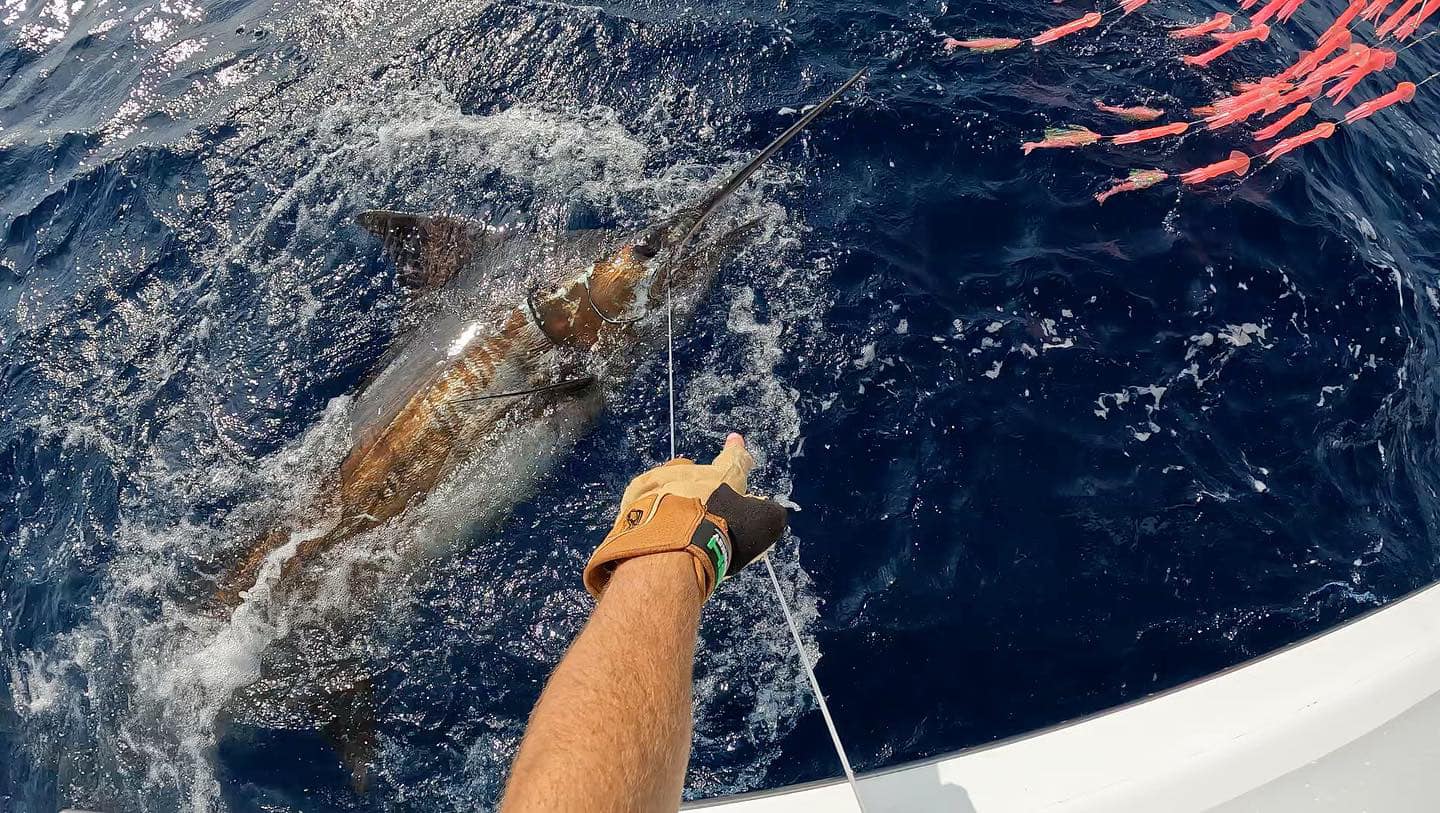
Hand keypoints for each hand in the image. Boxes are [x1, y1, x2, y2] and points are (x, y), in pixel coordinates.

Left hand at [583, 434, 788, 598]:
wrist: (676, 541)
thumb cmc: (725, 530)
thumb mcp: (762, 524)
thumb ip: (768, 515)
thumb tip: (771, 511)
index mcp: (721, 475)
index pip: (733, 460)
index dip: (736, 452)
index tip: (735, 439)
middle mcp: (688, 474)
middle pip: (690, 470)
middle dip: (694, 480)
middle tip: (696, 496)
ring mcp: (657, 487)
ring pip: (662, 485)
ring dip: (666, 498)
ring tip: (669, 517)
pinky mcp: (633, 505)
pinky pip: (639, 505)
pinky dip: (644, 513)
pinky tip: (645, 526)